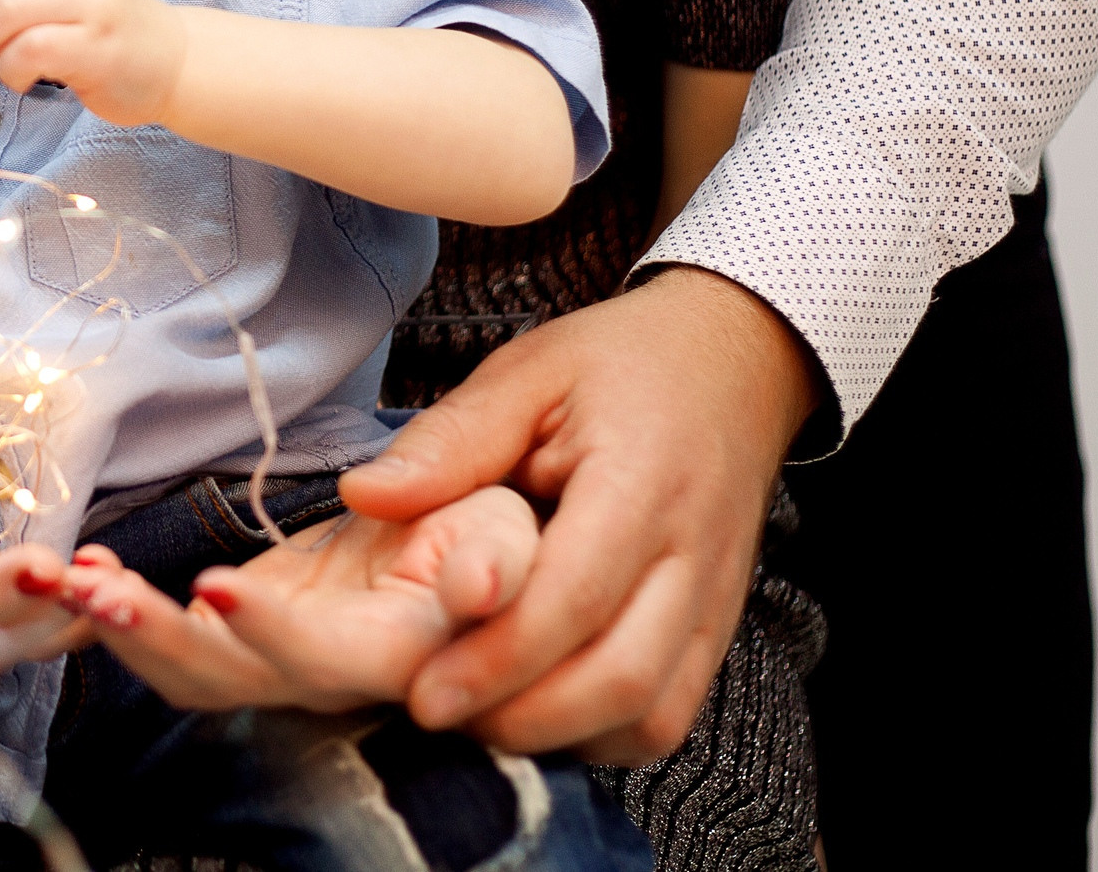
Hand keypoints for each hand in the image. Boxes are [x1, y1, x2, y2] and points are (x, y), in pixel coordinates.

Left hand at [54, 485, 538, 711]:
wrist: (461, 541)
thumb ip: (496, 560)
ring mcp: (278, 660)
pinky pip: (174, 638)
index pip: (326, 658)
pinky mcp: (246, 633)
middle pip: (231, 678)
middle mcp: (326, 674)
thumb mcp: (507, 526)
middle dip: (156, 637)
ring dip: (119, 628)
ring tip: (65, 579)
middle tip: (95, 590)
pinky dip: (118, 607)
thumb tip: (481, 589)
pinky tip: (82, 570)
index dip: (270, 634)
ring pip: (188, 670)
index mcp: (392, 652)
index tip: (216, 587)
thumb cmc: (490, 530)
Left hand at [338, 266, 820, 762]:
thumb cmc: (619, 365)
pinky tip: (539, 710)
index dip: (498, 657)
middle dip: (522, 716)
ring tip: (479, 717)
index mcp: (641, 480)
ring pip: (653, 714)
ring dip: (562, 735)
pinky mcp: (717, 629)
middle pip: (622, 678)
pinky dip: (602, 733)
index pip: (575, 596)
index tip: (423, 692)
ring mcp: (715, 600)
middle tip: (437, 712)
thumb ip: (449, 441)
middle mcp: (693, 554)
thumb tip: (362, 496)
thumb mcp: (526, 373)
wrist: (734, 362)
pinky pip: (670, 713)